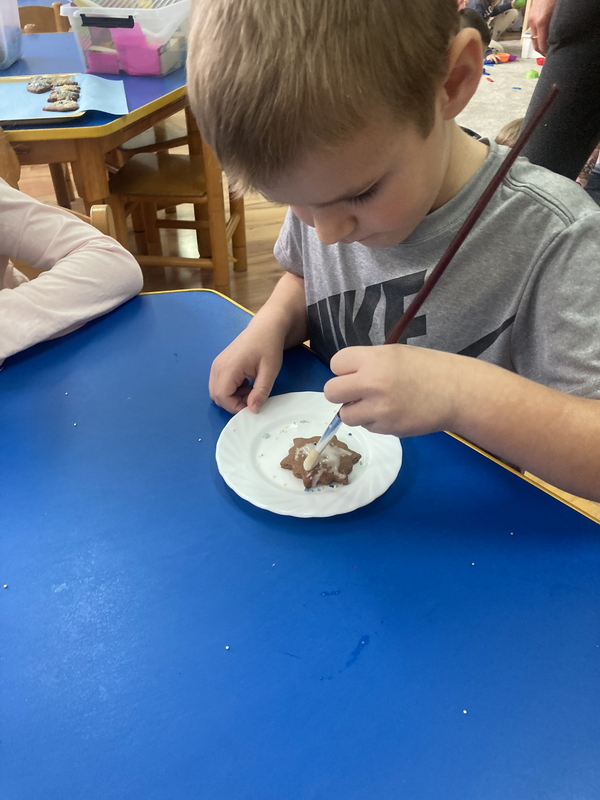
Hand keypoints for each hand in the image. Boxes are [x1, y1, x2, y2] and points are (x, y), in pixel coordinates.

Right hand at [209, 323, 283, 413]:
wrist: (265, 328)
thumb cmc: (269, 346)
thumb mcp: (270, 371)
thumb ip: (261, 392)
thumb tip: (253, 410)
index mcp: (229, 367)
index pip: (222, 397)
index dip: (236, 407)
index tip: (252, 405)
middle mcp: (218, 366)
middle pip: (217, 396)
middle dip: (234, 402)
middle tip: (252, 396)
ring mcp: (217, 364)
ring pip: (217, 391)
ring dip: (232, 396)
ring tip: (251, 388)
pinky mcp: (219, 363)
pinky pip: (219, 383)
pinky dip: (231, 389)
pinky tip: (245, 382)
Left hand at [324, 345, 466, 436]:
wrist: (456, 391)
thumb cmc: (426, 368)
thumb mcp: (395, 354)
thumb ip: (368, 364)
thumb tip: (345, 379)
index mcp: (373, 359)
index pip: (336, 364)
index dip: (344, 369)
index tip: (356, 372)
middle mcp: (372, 383)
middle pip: (331, 392)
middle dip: (341, 393)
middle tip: (357, 393)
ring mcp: (379, 408)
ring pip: (346, 415)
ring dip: (356, 411)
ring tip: (377, 404)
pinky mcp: (387, 428)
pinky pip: (367, 426)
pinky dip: (376, 422)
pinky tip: (394, 412)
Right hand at [528, 0, 556, 55]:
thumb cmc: (555, 0)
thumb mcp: (557, 15)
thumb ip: (556, 28)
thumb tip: (556, 41)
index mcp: (542, 22)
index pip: (541, 45)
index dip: (546, 53)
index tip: (551, 58)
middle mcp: (534, 22)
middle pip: (535, 44)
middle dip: (542, 52)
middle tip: (549, 56)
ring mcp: (531, 19)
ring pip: (534, 37)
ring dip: (540, 43)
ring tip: (548, 46)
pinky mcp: (530, 16)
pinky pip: (534, 30)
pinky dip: (539, 35)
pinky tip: (545, 35)